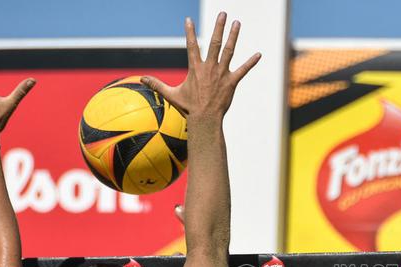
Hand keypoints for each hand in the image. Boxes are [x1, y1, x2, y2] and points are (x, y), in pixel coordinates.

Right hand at [141, 14, 259, 122]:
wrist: (205, 120)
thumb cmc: (188, 108)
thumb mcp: (171, 94)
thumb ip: (157, 84)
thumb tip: (141, 79)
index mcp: (195, 68)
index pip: (192, 46)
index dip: (190, 32)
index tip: (188, 20)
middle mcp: (209, 68)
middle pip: (215, 43)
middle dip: (219, 27)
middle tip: (223, 13)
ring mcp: (222, 74)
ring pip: (229, 51)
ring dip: (234, 36)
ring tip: (237, 23)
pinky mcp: (231, 82)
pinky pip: (243, 70)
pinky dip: (251, 62)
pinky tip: (259, 54)